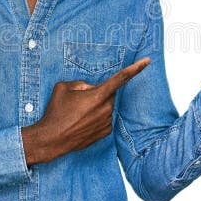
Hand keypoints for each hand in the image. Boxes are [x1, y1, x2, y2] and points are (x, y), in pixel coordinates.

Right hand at [22, 57, 150, 164]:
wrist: (51, 139)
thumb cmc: (56, 112)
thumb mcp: (63, 87)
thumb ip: (81, 83)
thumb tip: (90, 88)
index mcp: (98, 95)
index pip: (121, 78)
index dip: (135, 68)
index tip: (148, 61)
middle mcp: (106, 109)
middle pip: (109, 94)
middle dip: (98, 94)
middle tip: (79, 101)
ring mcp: (106, 122)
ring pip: (106, 107)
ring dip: (96, 107)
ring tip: (77, 114)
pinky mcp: (105, 133)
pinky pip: (105, 119)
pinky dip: (96, 118)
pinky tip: (82, 123)